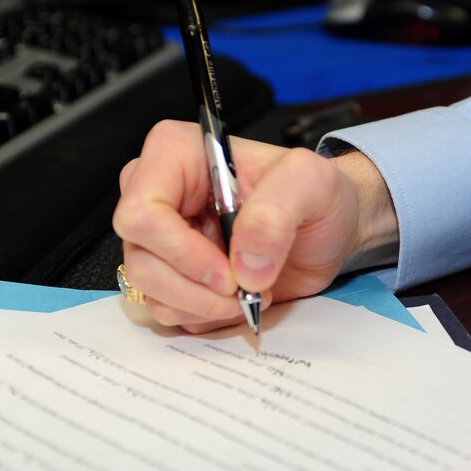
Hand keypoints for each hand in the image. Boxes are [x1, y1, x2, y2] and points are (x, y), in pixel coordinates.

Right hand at [113, 121, 397, 332]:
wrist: (329, 229)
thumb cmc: (318, 196)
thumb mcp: (312, 183)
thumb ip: (277, 211)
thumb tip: (244, 263)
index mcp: (176, 155)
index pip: (142, 211)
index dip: (180, 251)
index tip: (227, 273)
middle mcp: (159, 195)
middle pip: (140, 258)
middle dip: (194, 288)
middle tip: (243, 289)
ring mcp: (162, 239)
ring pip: (149, 290)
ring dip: (202, 306)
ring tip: (248, 293)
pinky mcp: (174, 274)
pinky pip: (167, 309)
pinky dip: (205, 315)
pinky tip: (238, 298)